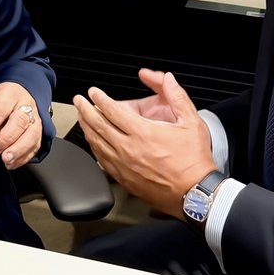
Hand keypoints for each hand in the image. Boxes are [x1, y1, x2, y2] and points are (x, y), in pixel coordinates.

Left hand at [0, 83, 41, 169]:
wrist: (13, 101)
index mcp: (10, 93)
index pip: (1, 108)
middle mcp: (25, 104)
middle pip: (20, 121)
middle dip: (7, 138)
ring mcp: (34, 119)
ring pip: (32, 134)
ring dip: (18, 149)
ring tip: (6, 159)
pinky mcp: (38, 133)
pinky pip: (35, 146)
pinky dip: (23, 157)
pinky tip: (12, 163)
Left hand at [74, 74, 214, 214]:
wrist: (195, 194)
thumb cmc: (194, 161)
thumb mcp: (191, 122)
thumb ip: (177, 96)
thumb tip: (168, 79)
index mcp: (143, 133)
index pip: (113, 111)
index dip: (100, 98)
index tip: (93, 92)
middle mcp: (129, 149)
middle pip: (99, 125)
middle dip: (85, 110)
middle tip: (78, 101)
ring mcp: (124, 167)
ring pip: (97, 144)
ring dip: (86, 128)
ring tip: (80, 118)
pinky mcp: (125, 181)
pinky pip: (102, 162)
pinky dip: (94, 149)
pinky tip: (92, 143)